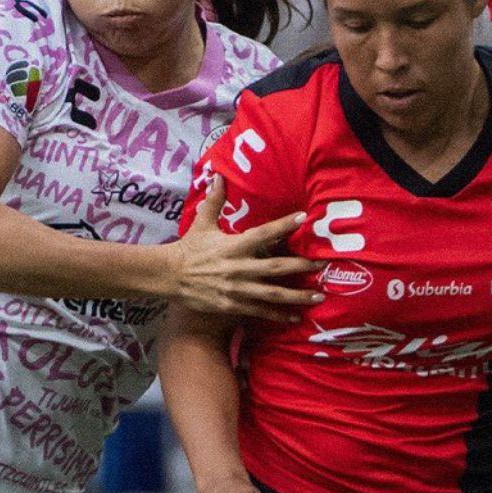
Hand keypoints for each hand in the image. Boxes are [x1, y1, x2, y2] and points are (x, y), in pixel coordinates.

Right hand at [169, 175, 323, 322]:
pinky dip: (278, 315)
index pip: (263, 233)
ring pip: (272, 294)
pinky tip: (295, 317)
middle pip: (275, 268)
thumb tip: (218, 175)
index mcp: (234, 245)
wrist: (169, 276)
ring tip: (319, 297)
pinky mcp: (232, 305)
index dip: (284, 225)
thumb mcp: (202, 223)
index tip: (304, 218)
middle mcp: (238, 267)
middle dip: (300, 266)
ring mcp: (236, 289)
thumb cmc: (189, 248)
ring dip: (297, 296)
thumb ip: (214, 200)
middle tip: (321, 265)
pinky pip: (259, 311)